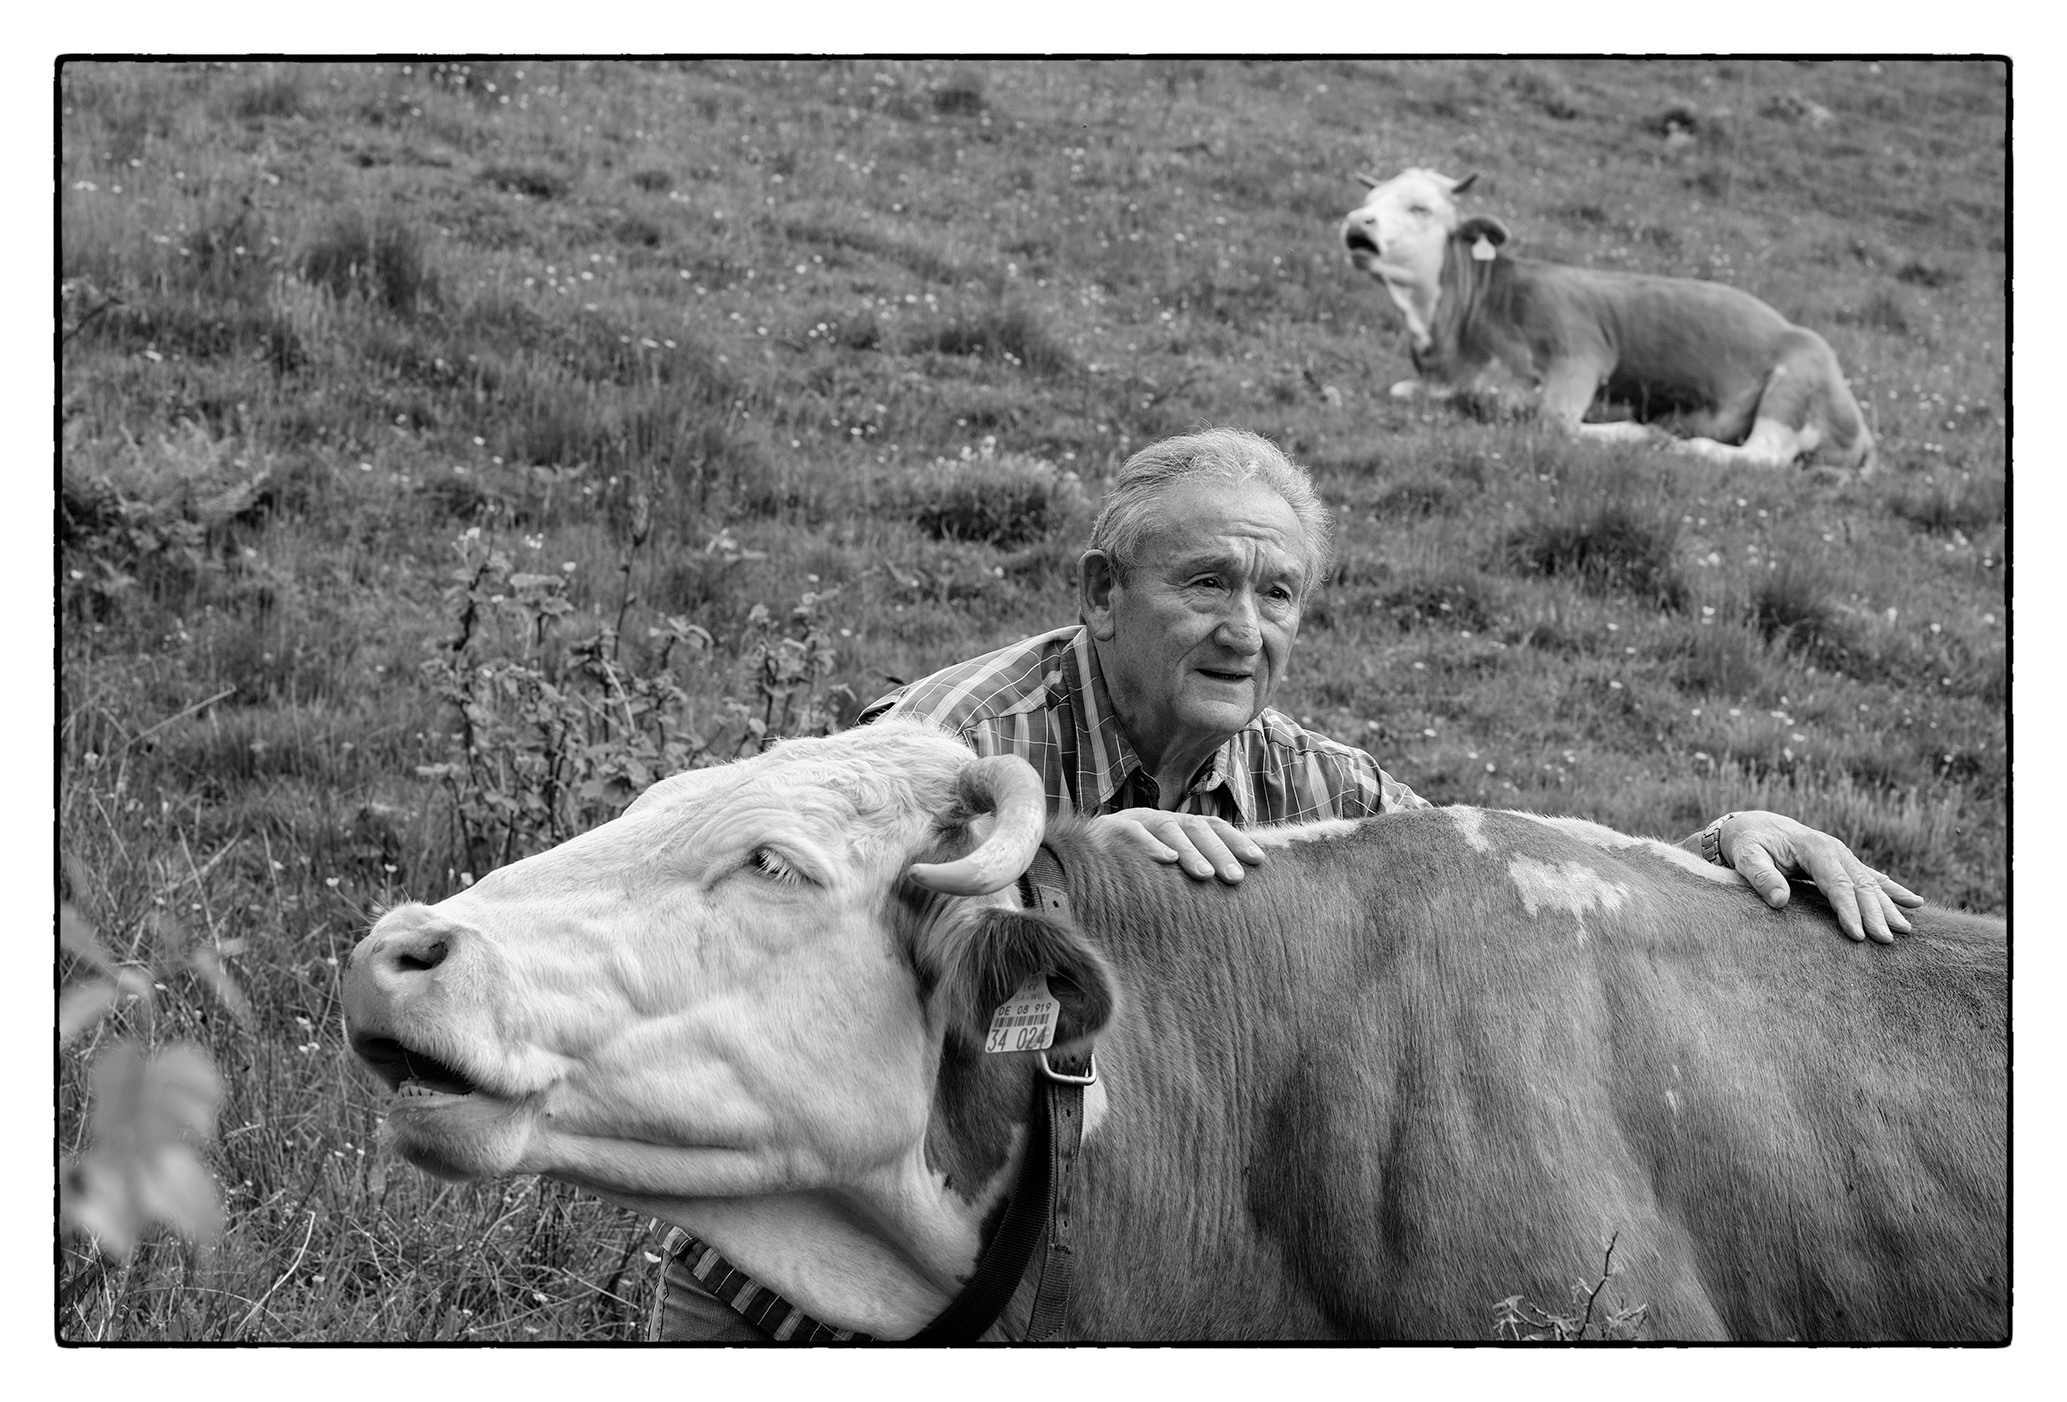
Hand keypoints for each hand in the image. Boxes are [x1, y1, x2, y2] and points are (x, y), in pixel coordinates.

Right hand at [1104, 808, 1264, 883]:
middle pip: (1197, 828)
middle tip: (1235, 878)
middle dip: (1218, 852)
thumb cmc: (1133, 865)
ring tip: (1204, 874)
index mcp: (1179, 825)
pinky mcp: (1111, 830)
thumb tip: (1235, 882)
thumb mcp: (1166, 864)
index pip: (1213, 827)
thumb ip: (1192, 868)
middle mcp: (1163, 819)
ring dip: (1189, 851)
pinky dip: (1150, 845)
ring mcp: (1137, 821)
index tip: (1258, 861)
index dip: (1236, 841)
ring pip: (1169, 829)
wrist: (1080, 852)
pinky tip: (1166, 860)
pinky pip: (1133, 833)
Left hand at [1709, 811, 1923, 943]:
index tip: (1857, 935)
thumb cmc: (1749, 843)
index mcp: (1814, 848)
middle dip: (1876, 913)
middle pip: (1860, 885)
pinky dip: (1893, 890)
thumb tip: (1779, 900)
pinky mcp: (1843, 863)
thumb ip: (1760, 876)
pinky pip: (1873, 877)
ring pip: (1871, 883)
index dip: (1849, 910)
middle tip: (1887, 940)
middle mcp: (1835, 850)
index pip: (1837, 884)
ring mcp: (1842, 855)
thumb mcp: (1746, 856)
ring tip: (1906, 929)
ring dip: (1889, 906)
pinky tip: (1914, 902)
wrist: (1755, 826)